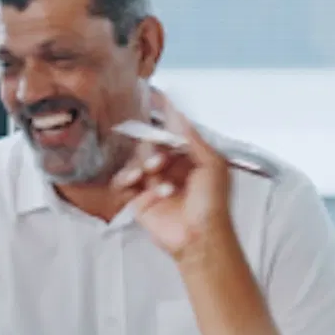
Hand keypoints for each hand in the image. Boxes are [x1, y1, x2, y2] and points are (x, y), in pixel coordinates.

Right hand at [116, 96, 240, 269]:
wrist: (200, 237)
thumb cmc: (212, 204)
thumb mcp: (212, 165)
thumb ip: (193, 138)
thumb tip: (178, 113)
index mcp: (189, 159)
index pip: (171, 133)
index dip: (162, 119)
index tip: (151, 97)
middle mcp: (170, 169)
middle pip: (150, 145)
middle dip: (153, 148)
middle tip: (160, 160)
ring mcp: (152, 184)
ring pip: (136, 161)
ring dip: (143, 163)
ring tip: (153, 174)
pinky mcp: (138, 201)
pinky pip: (122, 183)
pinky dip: (126, 179)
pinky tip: (136, 181)